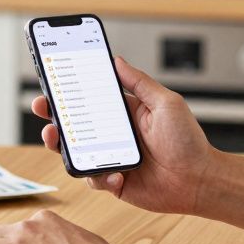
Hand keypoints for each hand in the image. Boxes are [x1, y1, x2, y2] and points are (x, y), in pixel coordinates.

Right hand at [33, 57, 215, 215]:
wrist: (200, 181)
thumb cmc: (188, 141)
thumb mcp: (166, 103)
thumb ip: (140, 83)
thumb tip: (117, 60)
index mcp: (124, 114)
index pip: (90, 99)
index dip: (68, 92)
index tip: (51, 82)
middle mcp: (114, 136)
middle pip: (75, 126)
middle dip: (54, 117)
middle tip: (43, 109)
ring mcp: (111, 159)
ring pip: (76, 153)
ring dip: (63, 146)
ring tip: (56, 139)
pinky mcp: (114, 183)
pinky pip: (95, 179)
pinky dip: (100, 177)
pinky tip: (116, 174)